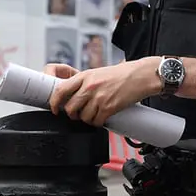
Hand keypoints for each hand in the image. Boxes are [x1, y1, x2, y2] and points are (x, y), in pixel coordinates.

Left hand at [48, 57, 162, 126]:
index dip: (54, 103)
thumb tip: (72, 96)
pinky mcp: (109, 107)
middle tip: (79, 114)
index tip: (55, 109)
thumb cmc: (121, 74)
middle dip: (73, 115)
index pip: (61, 90)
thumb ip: (83, 83)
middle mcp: (89, 87)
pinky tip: (103, 117)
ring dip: (88, 119)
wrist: (140, 75)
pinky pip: (96, 122)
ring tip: (95, 114)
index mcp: (84, 76)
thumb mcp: (97, 73)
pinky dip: (98, 122)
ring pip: (83, 117)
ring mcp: (99, 97)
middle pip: (70, 108)